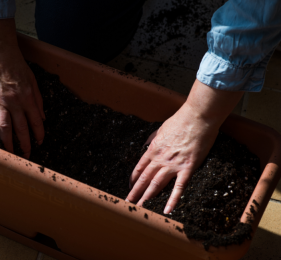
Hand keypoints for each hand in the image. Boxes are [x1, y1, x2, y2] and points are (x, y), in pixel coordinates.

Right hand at [0, 19, 44, 157]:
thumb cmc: (16, 65)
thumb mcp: (33, 80)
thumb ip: (38, 100)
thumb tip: (43, 118)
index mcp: (28, 98)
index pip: (36, 122)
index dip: (39, 135)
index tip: (40, 143)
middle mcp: (15, 103)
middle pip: (21, 129)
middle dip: (25, 145)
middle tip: (27, 156)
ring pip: (4, 128)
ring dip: (8, 143)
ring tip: (10, 155)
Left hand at [126, 80, 243, 213]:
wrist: (197, 117)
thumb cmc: (180, 121)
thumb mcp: (160, 129)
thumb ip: (152, 140)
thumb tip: (145, 147)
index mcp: (153, 149)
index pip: (139, 168)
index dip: (133, 180)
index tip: (129, 188)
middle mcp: (160, 159)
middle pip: (144, 179)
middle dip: (135, 192)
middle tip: (129, 203)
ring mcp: (173, 165)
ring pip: (157, 185)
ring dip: (147, 197)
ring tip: (141, 208)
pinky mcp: (188, 168)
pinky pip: (179, 187)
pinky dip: (173, 200)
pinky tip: (167, 210)